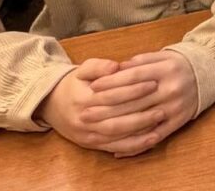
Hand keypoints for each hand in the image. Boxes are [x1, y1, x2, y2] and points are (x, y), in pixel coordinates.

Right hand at [38, 58, 172, 156]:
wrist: (52, 105)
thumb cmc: (74, 85)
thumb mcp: (82, 70)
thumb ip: (99, 66)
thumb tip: (115, 66)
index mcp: (83, 99)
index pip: (112, 95)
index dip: (133, 90)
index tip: (153, 82)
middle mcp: (85, 120)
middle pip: (116, 119)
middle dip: (141, 114)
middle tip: (163, 106)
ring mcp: (88, 135)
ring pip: (117, 136)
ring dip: (140, 132)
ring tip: (160, 124)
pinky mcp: (93, 145)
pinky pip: (115, 147)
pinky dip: (134, 146)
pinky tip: (151, 140)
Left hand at [91, 50, 199, 156]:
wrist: (207, 74)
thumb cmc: (177, 64)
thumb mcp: (161, 55)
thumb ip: (139, 61)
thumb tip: (116, 68)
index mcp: (165, 69)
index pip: (133, 77)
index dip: (111, 82)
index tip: (93, 87)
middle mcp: (170, 89)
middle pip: (134, 100)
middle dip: (107, 107)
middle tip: (86, 112)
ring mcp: (174, 107)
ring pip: (141, 120)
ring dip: (116, 126)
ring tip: (96, 128)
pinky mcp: (178, 122)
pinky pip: (154, 136)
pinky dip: (135, 144)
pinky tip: (118, 148)